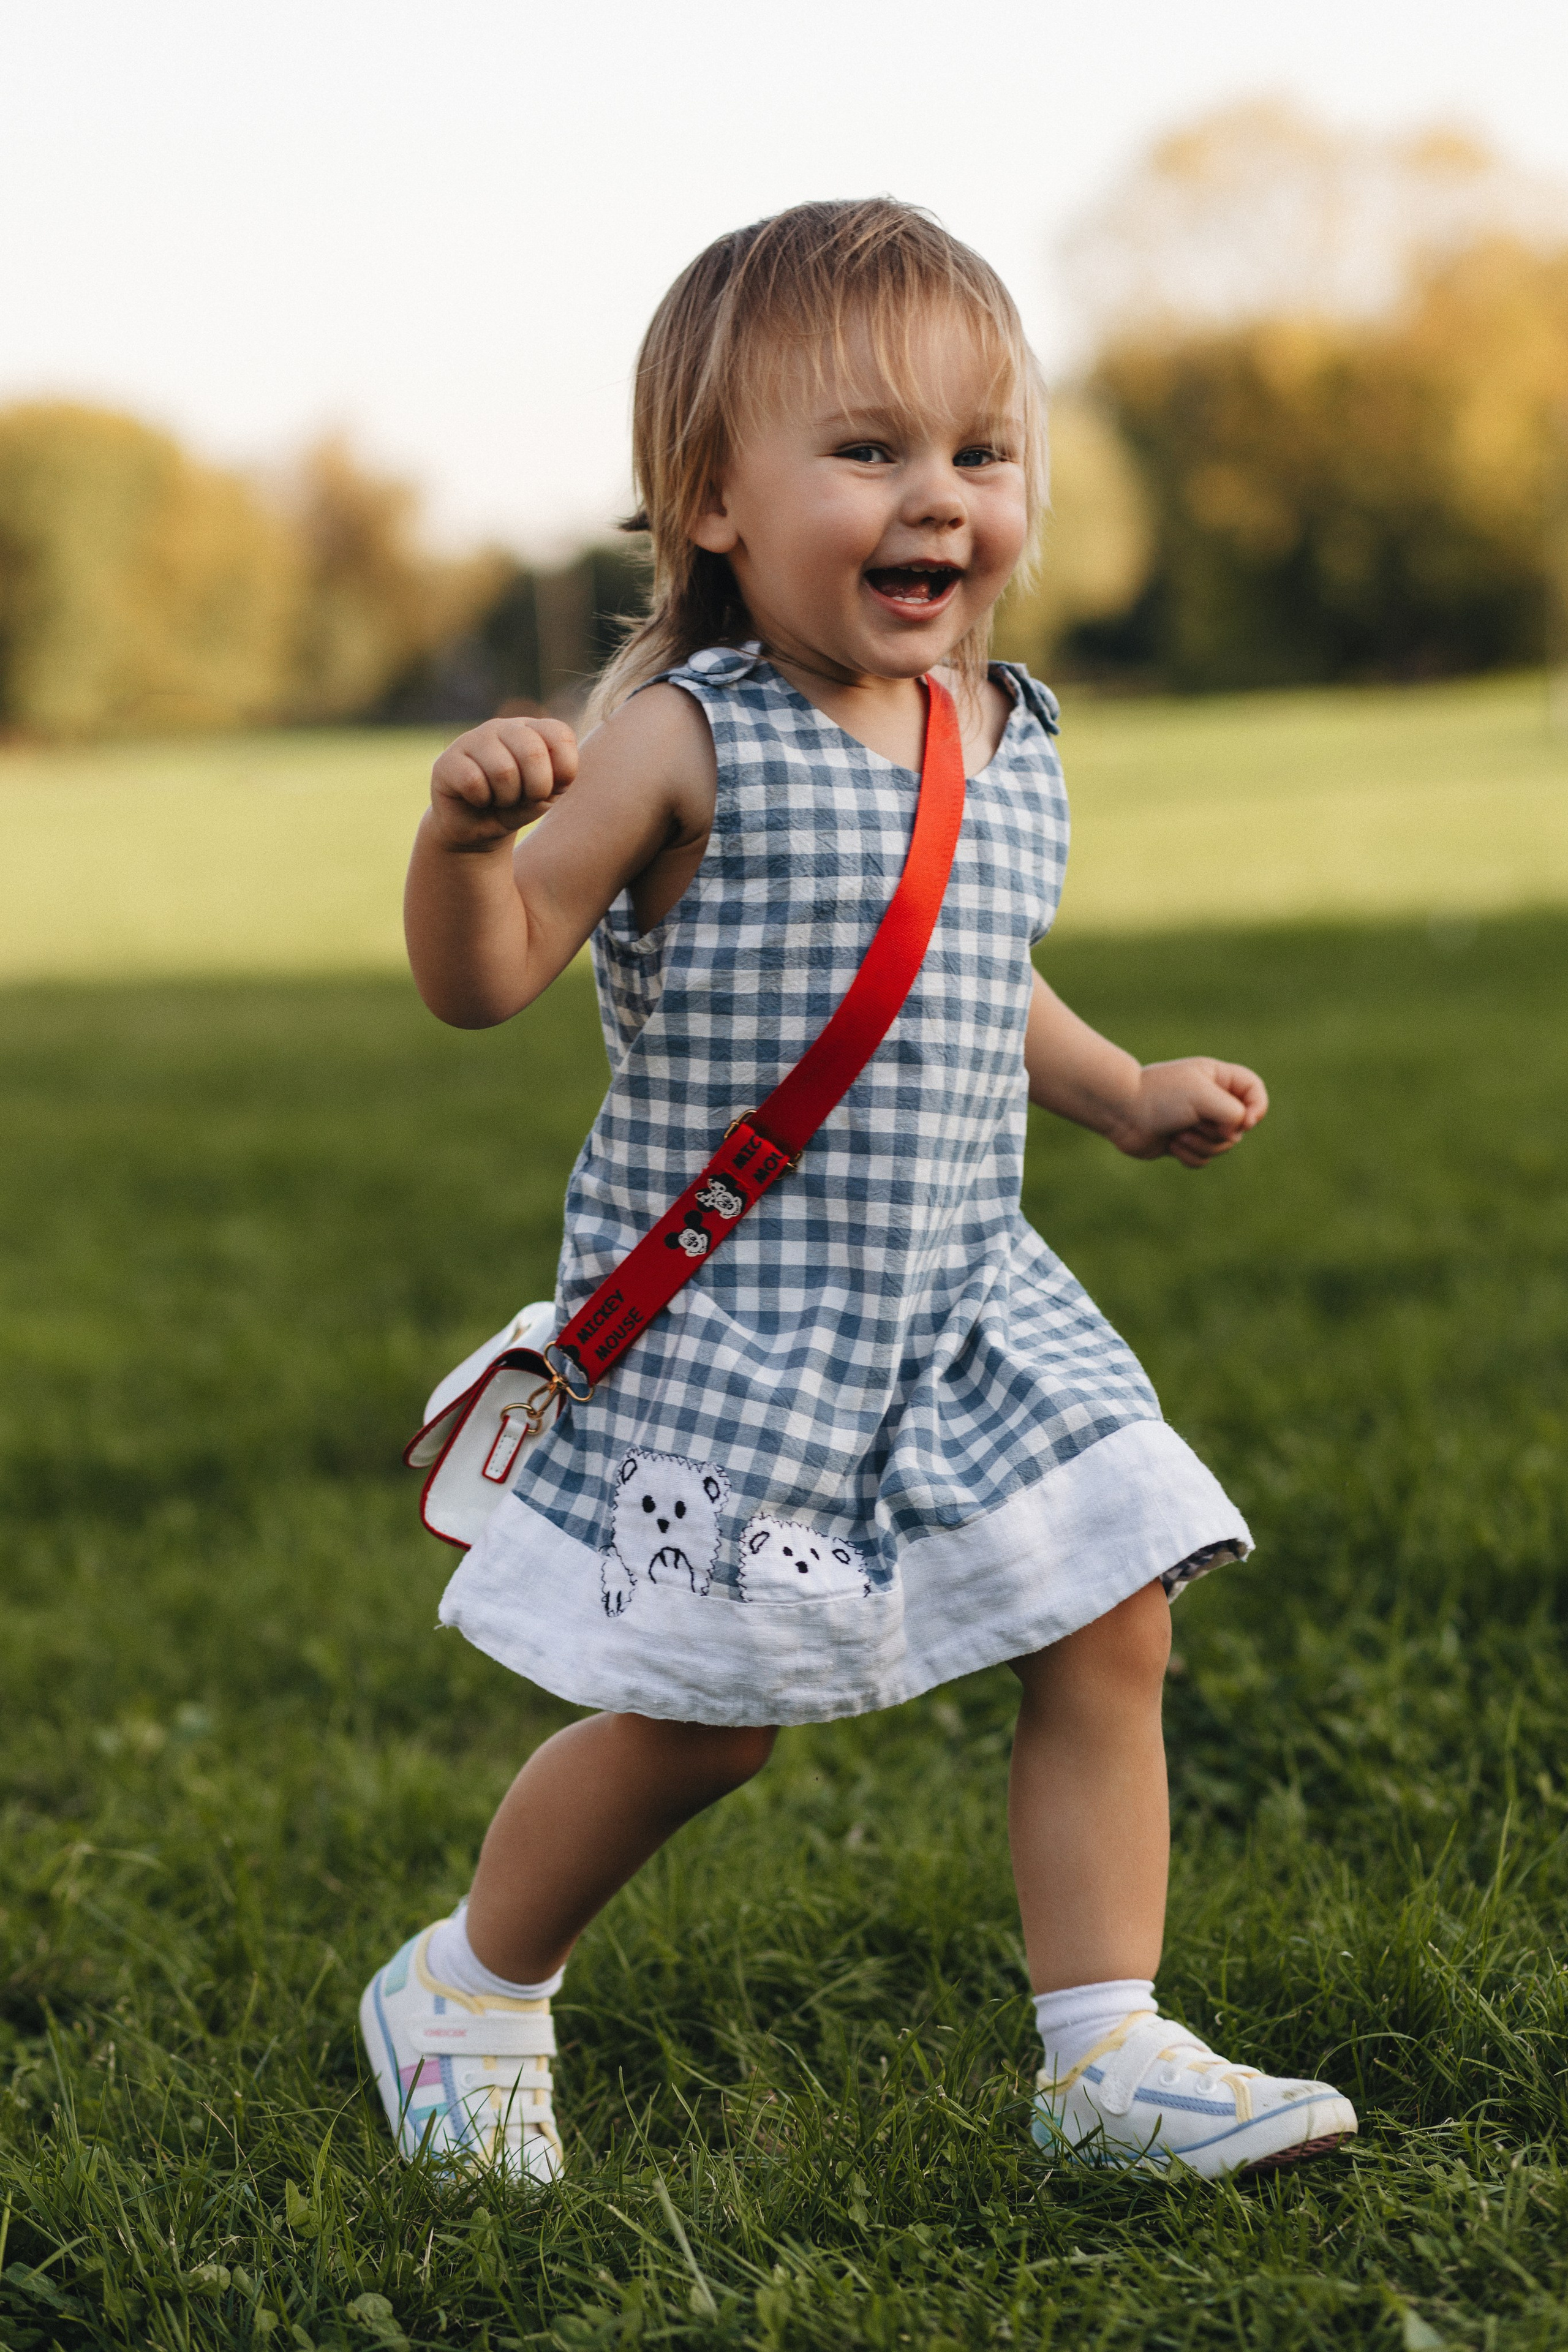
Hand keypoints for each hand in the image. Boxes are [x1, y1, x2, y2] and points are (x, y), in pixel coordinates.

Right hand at [428, 716, 578, 847]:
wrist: (477, 828)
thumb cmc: (515, 807)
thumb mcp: (545, 796)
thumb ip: (557, 780)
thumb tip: (556, 772)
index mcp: (532, 729)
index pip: (560, 735)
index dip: (564, 771)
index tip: (551, 788)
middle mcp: (503, 727)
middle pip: (533, 752)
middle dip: (536, 789)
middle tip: (524, 798)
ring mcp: (473, 739)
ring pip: (503, 770)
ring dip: (507, 797)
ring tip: (499, 798)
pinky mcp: (448, 760)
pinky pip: (473, 781)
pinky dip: (481, 800)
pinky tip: (477, 798)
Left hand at [1107, 1057, 1267, 1169]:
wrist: (1121, 1111)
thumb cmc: (1161, 1097)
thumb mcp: (1204, 1096)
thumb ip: (1232, 1111)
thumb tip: (1236, 1133)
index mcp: (1218, 1078)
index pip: (1254, 1090)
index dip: (1257, 1108)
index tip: (1245, 1121)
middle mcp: (1211, 1100)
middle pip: (1239, 1127)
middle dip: (1217, 1132)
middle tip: (1193, 1122)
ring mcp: (1198, 1122)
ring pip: (1222, 1146)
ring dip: (1200, 1144)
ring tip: (1177, 1133)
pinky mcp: (1185, 1143)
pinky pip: (1204, 1159)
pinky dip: (1189, 1155)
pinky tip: (1170, 1145)